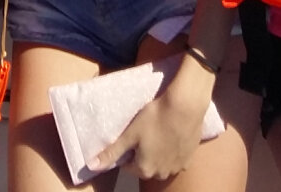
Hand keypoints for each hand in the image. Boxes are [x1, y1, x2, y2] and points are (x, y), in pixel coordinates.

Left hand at [93, 56, 213, 180]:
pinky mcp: (189, 159)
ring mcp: (177, 167)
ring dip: (158, 154)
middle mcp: (161, 174)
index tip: (130, 136)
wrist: (185, 107)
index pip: (128, 167)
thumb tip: (91, 166)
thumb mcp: (129, 134)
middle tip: (144, 133)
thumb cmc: (154, 118)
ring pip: (162, 164)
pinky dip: (172, 151)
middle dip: (143, 154)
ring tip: (158, 132)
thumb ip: (111, 152)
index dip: (127, 151)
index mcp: (145, 169)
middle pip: (146, 167)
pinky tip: (172, 135)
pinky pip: (176, 159)